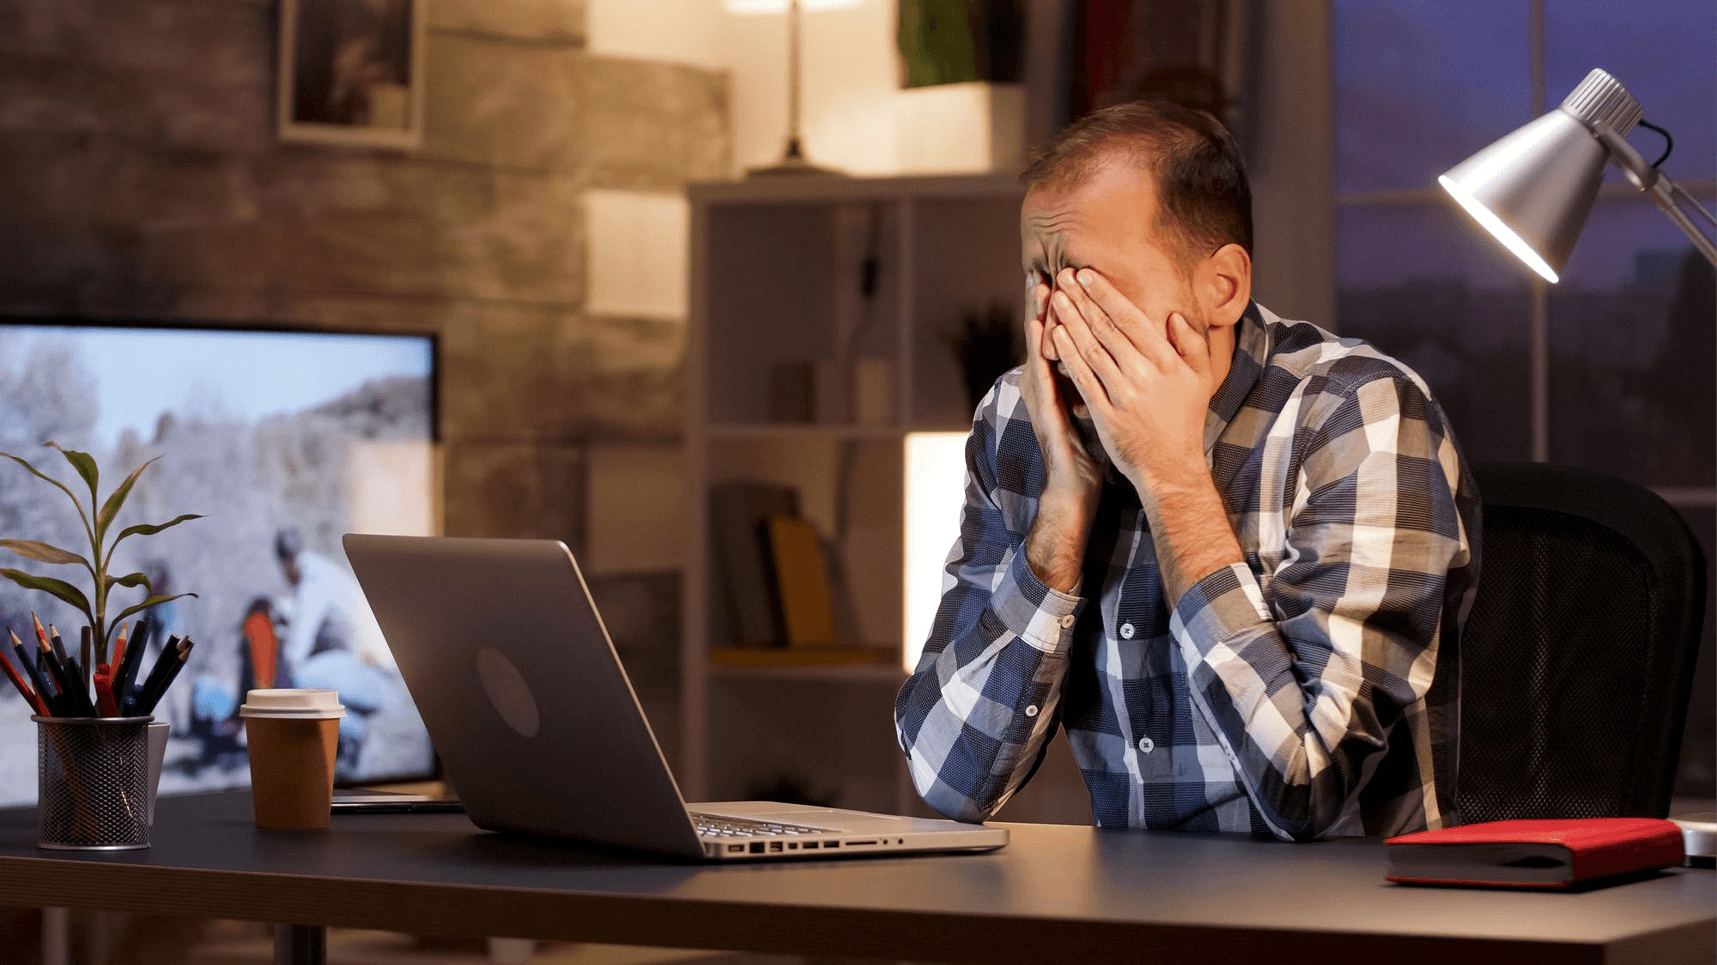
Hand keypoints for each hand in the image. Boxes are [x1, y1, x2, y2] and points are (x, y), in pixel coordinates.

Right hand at [1022, 280, 1104, 501]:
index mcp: (1060, 378)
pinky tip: (1042, 329)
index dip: (1065, 306)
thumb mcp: (1096, 404)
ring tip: (1042, 287)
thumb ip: (1100, 376)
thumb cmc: (1089, 447)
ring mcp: (1042, 395)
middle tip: (1047, 268)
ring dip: (1040, 316)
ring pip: (1041, 347)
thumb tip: (1118, 350)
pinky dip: (1042, 349)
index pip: (1063, 334)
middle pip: (1046, 333)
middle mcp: (1045, 382)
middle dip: (1047, 301)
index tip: (1070, 276)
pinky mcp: (1046, 410)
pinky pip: (1044, 373)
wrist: (1075, 485)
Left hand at [1046, 268, 1213, 496]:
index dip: (1106, 294)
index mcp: (1166, 361)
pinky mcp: (1105, 413)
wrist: (1170, 466)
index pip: (1131, 319)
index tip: (1087, 274)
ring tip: (1055, 298)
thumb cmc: (1184, 420)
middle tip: (1062, 275)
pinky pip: (1083, 378)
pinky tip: (1055, 335)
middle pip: (1106, 328)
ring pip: (1091, 349)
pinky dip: (1068, 354)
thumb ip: (1192, 344)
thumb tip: (1174, 316)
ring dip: (1070, 320)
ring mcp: (1123, 394)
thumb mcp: (1201, 379)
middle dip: (1082, 299)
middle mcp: (1143, 374)